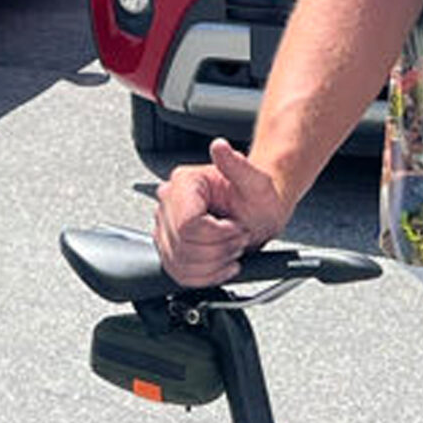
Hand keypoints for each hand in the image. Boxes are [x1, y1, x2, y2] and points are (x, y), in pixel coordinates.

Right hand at [153, 139, 289, 287]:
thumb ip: (238, 166)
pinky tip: (220, 263)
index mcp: (185, 183)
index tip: (235, 229)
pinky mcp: (169, 246)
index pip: (187, 224)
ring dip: (212, 264)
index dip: (216, 235)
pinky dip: (203, 275)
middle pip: (183, 245)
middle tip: (237, 239)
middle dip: (217, 249)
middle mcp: (169, 202)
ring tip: (229, 249)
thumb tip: (220, 147)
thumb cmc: (257, 198)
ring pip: (179, 262)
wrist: (257, 211)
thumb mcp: (256, 183)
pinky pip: (177, 272)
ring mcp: (166, 225)